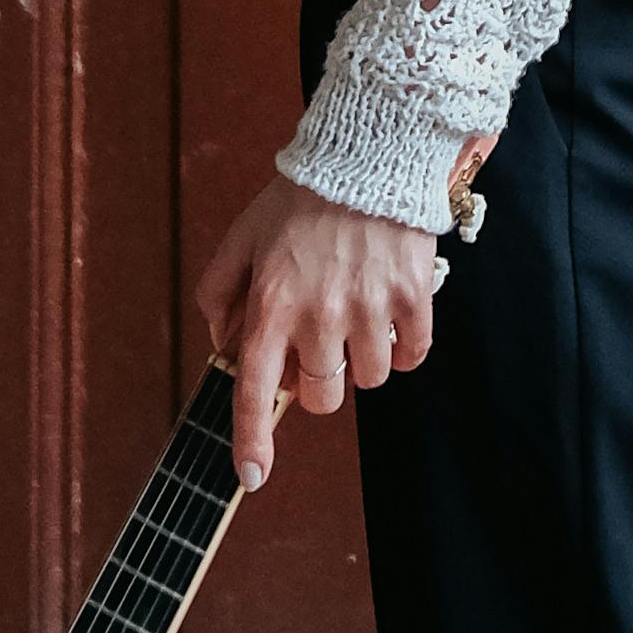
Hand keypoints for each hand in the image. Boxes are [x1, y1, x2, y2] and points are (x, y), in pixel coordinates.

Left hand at [192, 172, 443, 486]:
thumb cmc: (299, 199)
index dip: (251, 442)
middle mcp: (319, 317)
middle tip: (319, 342)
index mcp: (271, 305)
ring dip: (361, 360)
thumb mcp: (241, 239)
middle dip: (318, 380)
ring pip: (369, 380)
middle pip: (322, 397)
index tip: (251, 477)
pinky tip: (391, 315)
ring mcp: (369, 311)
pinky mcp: (412, 300)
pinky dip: (403, 347)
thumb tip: (227, 348)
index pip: (256, 392)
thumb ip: (220, 294)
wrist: (366, 155)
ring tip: (356, 315)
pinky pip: (411, 357)